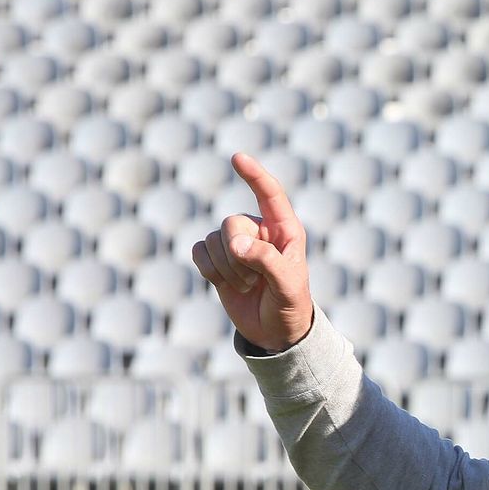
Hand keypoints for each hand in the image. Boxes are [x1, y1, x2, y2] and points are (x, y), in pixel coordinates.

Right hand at [191, 152, 313, 352]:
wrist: (274, 332)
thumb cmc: (290, 305)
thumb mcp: (287, 285)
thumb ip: (267, 261)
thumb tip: (236, 243)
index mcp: (285, 230)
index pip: (270, 194)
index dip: (254, 175)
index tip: (237, 158)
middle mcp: (259, 230)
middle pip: (231, 223)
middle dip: (236, 254)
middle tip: (255, 280)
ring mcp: (236, 243)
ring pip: (214, 239)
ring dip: (227, 269)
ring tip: (248, 286)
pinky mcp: (216, 258)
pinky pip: (198, 251)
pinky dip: (209, 270)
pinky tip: (225, 284)